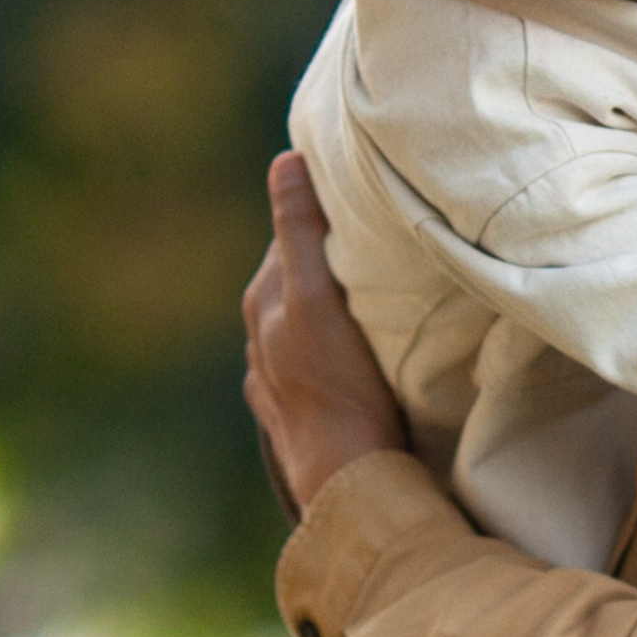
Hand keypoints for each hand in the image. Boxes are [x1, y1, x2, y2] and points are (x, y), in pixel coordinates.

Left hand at [242, 151, 407, 517]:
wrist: (346, 476)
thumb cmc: (340, 382)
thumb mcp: (317, 294)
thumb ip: (300, 229)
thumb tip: (285, 161)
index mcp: (264, 301)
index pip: (293, 239)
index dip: (325, 219)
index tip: (363, 206)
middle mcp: (260, 337)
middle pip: (296, 280)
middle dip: (326, 262)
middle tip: (375, 249)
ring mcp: (272, 380)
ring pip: (301, 324)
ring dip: (326, 308)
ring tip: (368, 302)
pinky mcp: (288, 415)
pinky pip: (305, 367)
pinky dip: (322, 352)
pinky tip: (347, 357)